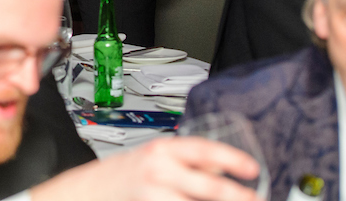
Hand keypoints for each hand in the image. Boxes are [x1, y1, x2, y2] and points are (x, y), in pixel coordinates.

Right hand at [33, 137, 261, 200]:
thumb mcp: (157, 160)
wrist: (90, 192)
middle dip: (236, 196)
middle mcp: (157, 170)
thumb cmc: (126, 175)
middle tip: (254, 200)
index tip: (252, 169)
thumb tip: (224, 173)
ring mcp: (152, 192)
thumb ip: (188, 165)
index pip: (203, 150)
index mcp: (162, 150)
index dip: (231, 159)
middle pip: (208, 186)